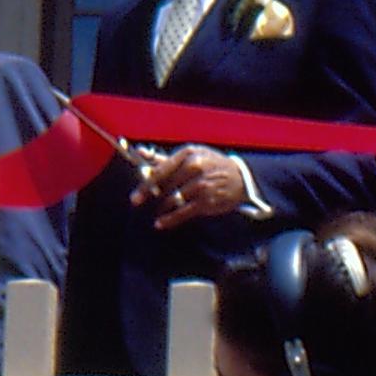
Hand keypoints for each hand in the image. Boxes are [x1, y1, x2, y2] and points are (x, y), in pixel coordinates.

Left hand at [133, 146, 247, 230]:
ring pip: (172, 199)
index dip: (145, 184)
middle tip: (138, 201)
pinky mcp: (207, 200)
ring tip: (156, 212)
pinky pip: (183, 212)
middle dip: (150, 195)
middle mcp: (195, 167)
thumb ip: (165, 158)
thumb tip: (140, 152)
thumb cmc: (210, 165)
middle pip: (164, 185)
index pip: (161, 170)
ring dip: (161, 208)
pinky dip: (170, 219)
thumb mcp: (191, 156)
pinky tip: (160, 224)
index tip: (135, 195)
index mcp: (188, 154)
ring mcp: (202, 184)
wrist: (241, 178)